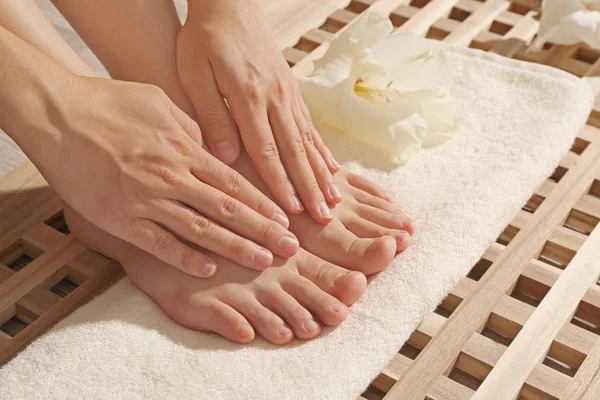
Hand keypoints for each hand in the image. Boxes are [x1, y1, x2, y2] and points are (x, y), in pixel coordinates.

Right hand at [36, 75, 300, 276]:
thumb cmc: (109, 103)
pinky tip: (209, 269)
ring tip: (262, 261)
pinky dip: (185, 258)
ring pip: (201, 229)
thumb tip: (213, 145)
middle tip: (290, 248)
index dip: (262, 203)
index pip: (234, 182)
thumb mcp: (160, 103)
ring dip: (235, 247)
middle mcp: (171, 176)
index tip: (286, 219)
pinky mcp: (122, 219)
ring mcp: (147, 199)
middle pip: (227, 208)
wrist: (57, 114)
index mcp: (183, 149)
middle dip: (262, 230)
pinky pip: (159, 243)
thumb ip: (191, 127)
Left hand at [177, 0, 341, 223]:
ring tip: (335, 201)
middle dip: (309, 189)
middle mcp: (276, 99)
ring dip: (321, 174)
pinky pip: (310, 126)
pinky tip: (332, 168)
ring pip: (308, 142)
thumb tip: (226, 156)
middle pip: (295, 152)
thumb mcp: (195, 72)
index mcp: (249, 97)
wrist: (230, 2)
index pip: (267, 151)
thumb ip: (212, 115)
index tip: (292, 212)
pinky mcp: (292, 90)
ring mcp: (288, 95)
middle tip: (323, 219)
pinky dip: (322, 150)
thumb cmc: (204, 37)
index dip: (280, 185)